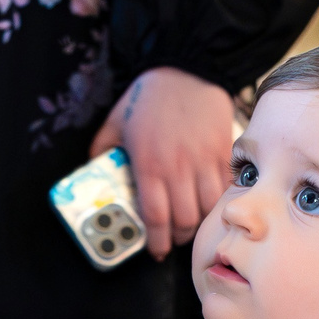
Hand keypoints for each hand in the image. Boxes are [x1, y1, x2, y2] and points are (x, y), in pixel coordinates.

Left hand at [89, 67, 235, 259]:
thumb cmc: (149, 95)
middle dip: (179, 237)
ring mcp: (204, 161)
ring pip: (208, 209)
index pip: (154, 217)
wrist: (188, 67)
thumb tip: (94, 168)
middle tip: (173, 238)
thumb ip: (102, 148)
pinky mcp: (224, 152)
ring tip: (192, 223)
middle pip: (184, 220)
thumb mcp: (115, 121)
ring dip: (201, 223)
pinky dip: (219, 202)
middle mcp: (178, 168)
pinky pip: (225, 188)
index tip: (155, 251)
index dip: (156, 241)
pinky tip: (210, 203)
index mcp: (148, 165)